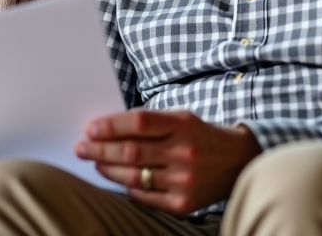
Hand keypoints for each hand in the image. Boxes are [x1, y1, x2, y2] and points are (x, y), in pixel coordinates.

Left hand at [74, 110, 260, 215]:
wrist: (239, 162)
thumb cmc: (201, 136)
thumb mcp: (181, 118)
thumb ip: (149, 122)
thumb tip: (107, 129)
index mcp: (184, 125)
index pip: (138, 123)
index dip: (110, 126)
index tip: (90, 129)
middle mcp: (185, 153)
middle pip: (131, 152)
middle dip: (100, 149)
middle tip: (82, 147)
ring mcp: (185, 181)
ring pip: (134, 176)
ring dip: (108, 169)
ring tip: (95, 162)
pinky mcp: (184, 203)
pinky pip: (145, 196)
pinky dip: (128, 188)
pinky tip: (119, 179)